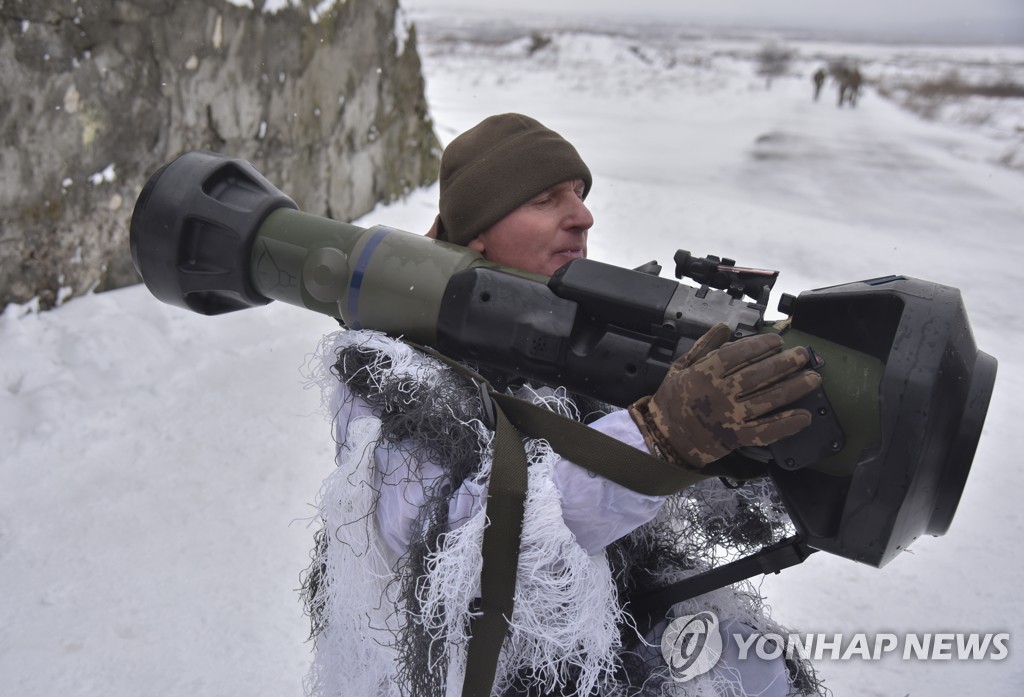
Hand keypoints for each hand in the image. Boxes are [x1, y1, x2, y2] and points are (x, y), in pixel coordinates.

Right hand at [628, 324, 821, 467]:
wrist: (665, 437)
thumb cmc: (672, 400)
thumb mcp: (681, 367)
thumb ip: (704, 346)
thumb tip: (724, 326)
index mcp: (705, 373)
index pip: (738, 354)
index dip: (760, 345)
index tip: (776, 341)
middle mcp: (720, 394)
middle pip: (758, 375)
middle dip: (784, 363)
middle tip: (802, 355)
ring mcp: (730, 417)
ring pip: (768, 400)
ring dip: (793, 389)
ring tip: (813, 379)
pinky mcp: (737, 437)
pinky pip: (766, 431)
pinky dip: (786, 425)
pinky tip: (804, 416)